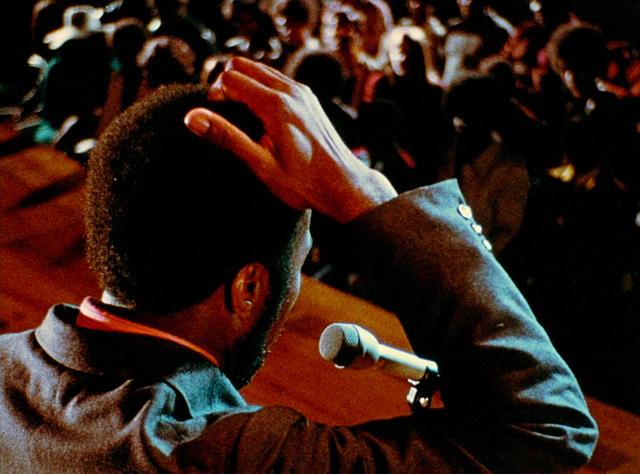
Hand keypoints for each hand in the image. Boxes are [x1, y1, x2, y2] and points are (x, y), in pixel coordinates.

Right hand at [184, 57, 396, 222]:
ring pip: (261, 70)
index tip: (217, 120)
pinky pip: (277, 79)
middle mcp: (291, 92)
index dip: (215, 96)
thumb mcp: (261, 164)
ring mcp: (303, 93)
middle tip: (228, 117)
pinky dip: (262, 88)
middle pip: (243, 66)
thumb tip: (193, 118)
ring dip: (245, 85)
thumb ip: (227, 137)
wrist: (344, 186)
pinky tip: (262, 117)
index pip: (230, 79)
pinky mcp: (309, 98)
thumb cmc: (303, 182)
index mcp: (276, 106)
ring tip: (244, 119)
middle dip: (227, 85)